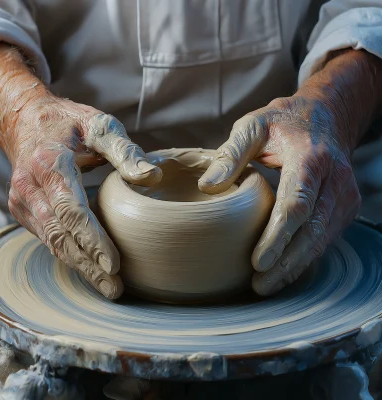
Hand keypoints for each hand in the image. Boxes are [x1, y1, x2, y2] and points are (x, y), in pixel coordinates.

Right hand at [7, 95, 161, 298]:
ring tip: (107, 287)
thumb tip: (153, 177)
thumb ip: (124, 151)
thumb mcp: (99, 125)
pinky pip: (48, 238)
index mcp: (49, 164)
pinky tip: (91, 268)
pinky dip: (70, 254)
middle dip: (88, 265)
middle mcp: (30, 187)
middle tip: (115, 288)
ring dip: (80, 266)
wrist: (26, 121)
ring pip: (53, 242)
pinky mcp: (24, 210)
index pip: (72, 211)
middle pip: (61, 235)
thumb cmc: (69, 123)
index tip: (114, 264)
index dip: (93, 239)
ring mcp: (23, 201)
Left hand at [199, 95, 360, 295]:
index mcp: (312, 158)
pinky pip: (325, 237)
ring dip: (295, 266)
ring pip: (321, 239)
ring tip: (267, 285)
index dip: (278, 235)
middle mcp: (335, 180)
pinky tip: (284, 270)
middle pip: (312, 230)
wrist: (324, 118)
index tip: (258, 262)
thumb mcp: (252, 127)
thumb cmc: (283, 123)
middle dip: (286, 262)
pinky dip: (304, 257)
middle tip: (259, 285)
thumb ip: (230, 154)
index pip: (297, 204)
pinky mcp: (344, 207)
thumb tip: (207, 186)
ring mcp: (344, 195)